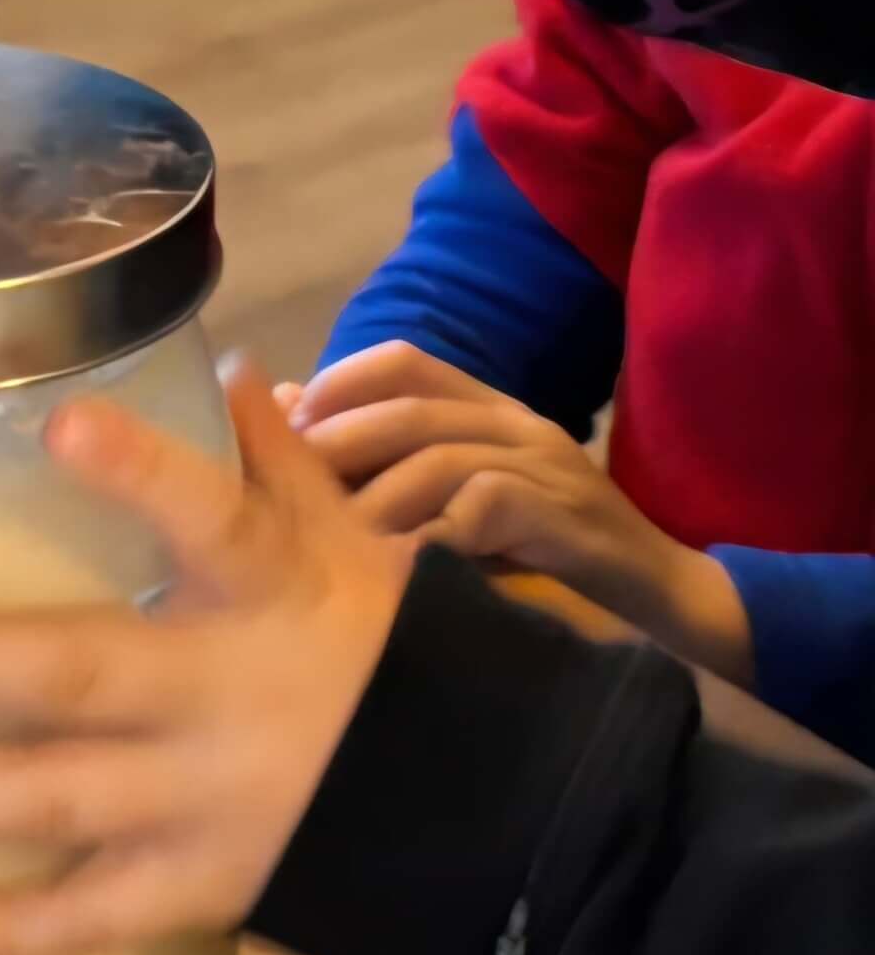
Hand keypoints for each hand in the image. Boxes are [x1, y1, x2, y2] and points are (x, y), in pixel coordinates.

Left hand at [0, 363, 411, 954]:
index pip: (212, 518)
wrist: (478, 798)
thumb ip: (273, 457)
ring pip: (63, 800)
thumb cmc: (377, 637)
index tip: (61, 427)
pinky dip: (4, 937)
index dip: (142, 475)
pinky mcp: (199, 886)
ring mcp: (208, 802)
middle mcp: (229, 695)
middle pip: (86, 674)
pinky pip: (92, 918)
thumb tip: (219, 365)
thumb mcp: (343, 537)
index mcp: (270, 587)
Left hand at [285, 342, 751, 680]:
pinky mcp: (565, 516)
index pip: (404, 361)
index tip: (290, 427)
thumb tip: (297, 425)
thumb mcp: (467, 502)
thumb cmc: (549, 549)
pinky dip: (436, 533)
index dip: (338, 384)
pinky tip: (405, 564)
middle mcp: (517, 423)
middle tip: (293, 490)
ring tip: (339, 539)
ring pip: (439, 456)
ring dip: (377, 498)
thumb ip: (398, 467)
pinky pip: (485, 506)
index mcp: (491, 409)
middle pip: (408, 408)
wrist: (664, 593)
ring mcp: (545, 466)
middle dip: (339, 443)